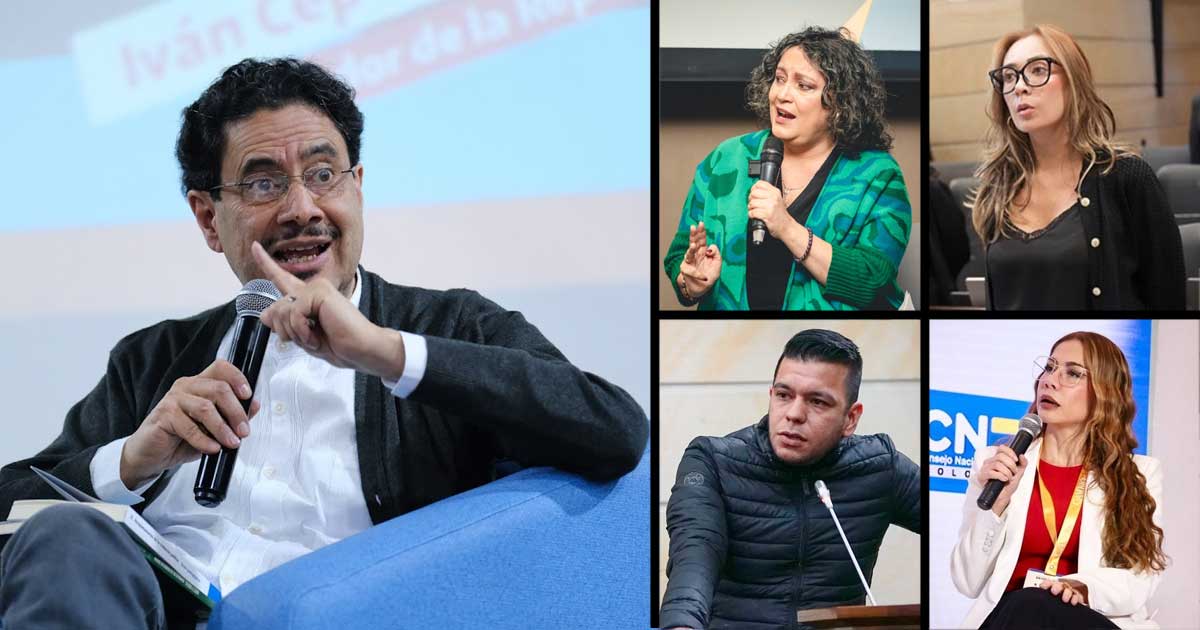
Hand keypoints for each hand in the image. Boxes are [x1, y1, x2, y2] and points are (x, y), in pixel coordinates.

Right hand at [121, 359, 260, 488]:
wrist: (152, 455)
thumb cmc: (182, 438)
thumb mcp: (213, 428)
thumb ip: (233, 415)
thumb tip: (254, 405)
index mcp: (200, 384)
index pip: (221, 368)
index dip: (237, 377)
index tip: (248, 395)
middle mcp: (187, 386)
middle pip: (219, 389)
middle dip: (236, 412)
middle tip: (244, 431)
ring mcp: (173, 399)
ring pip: (206, 407)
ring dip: (222, 428)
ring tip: (231, 443)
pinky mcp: (163, 415)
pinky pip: (188, 426)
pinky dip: (204, 439)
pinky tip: (212, 448)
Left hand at [250, 242, 405, 381]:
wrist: (362, 349)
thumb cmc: (339, 344)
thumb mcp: (303, 337)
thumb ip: (284, 324)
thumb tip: (265, 314)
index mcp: (308, 297)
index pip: (281, 278)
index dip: (266, 263)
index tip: (254, 246)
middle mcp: (311, 288)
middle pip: (274, 309)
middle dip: (285, 332)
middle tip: (308, 339)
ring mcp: (317, 288)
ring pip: (281, 311)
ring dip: (295, 334)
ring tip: (316, 338)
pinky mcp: (320, 292)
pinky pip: (293, 313)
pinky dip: (301, 331)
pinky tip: (317, 336)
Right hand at [678, 221, 720, 298]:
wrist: (702, 289)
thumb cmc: (709, 276)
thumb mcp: (717, 264)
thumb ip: (717, 254)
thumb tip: (711, 247)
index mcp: (703, 252)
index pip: (702, 240)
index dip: (702, 232)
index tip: (701, 223)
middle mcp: (696, 255)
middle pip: (694, 243)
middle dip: (694, 235)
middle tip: (694, 227)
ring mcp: (690, 262)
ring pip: (689, 254)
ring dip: (691, 250)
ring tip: (693, 245)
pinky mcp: (686, 271)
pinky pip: (692, 271)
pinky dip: (697, 274)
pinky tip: (703, 276)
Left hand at [747, 180, 799, 240]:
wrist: (786, 226)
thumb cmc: (779, 214)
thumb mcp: (776, 199)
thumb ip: (767, 194)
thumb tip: (753, 191)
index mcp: (775, 192)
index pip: (759, 184)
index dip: (754, 189)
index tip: (755, 195)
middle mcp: (773, 197)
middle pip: (754, 193)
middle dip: (751, 199)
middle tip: (754, 205)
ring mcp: (771, 206)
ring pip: (752, 203)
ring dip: (750, 208)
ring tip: (755, 211)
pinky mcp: (767, 215)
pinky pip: (753, 212)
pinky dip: (751, 215)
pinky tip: (755, 216)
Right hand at [977, 445, 1028, 514]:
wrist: (1003, 497)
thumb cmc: (1008, 485)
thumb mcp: (1018, 474)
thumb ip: (1023, 464)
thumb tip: (1022, 456)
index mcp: (997, 459)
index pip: (1001, 448)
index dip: (1010, 452)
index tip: (1016, 460)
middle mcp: (989, 462)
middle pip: (1000, 456)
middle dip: (1011, 465)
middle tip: (1014, 472)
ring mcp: (985, 469)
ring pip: (997, 464)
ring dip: (1006, 472)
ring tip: (1009, 478)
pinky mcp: (982, 476)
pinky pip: (991, 472)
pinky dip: (1001, 476)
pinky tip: (1004, 480)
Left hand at [1040, 577, 1087, 605]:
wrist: (1073, 595)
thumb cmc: (1058, 595)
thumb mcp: (1050, 594)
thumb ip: (1044, 595)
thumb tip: (1034, 597)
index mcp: (1053, 585)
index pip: (1048, 583)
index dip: (1045, 584)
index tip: (1042, 587)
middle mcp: (1062, 587)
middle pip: (1059, 585)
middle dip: (1056, 587)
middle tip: (1054, 592)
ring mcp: (1070, 591)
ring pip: (1069, 590)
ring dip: (1067, 594)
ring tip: (1064, 599)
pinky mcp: (1077, 596)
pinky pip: (1077, 596)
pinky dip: (1075, 599)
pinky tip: (1073, 602)